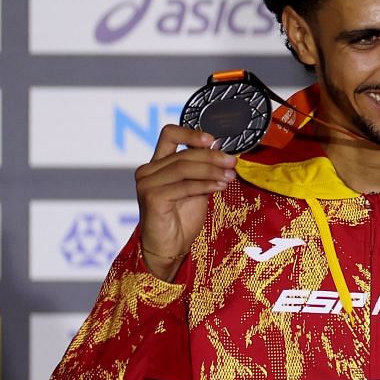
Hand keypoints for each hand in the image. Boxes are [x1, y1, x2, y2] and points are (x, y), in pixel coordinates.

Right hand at [135, 124, 233, 279]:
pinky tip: (220, 187)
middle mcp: (148, 171)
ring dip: (212, 171)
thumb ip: (203, 171)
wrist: (169, 247)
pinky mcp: (152, 197)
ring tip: (230, 177)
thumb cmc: (181, 219)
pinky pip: (184, 185)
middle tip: (232, 162)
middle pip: (184, 154)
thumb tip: (220, 150)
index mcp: (157, 164)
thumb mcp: (197, 189)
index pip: (169, 135)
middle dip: (212, 157)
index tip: (213, 140)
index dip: (191, 133)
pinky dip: (205, 185)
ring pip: (184, 167)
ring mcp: (147, 183)